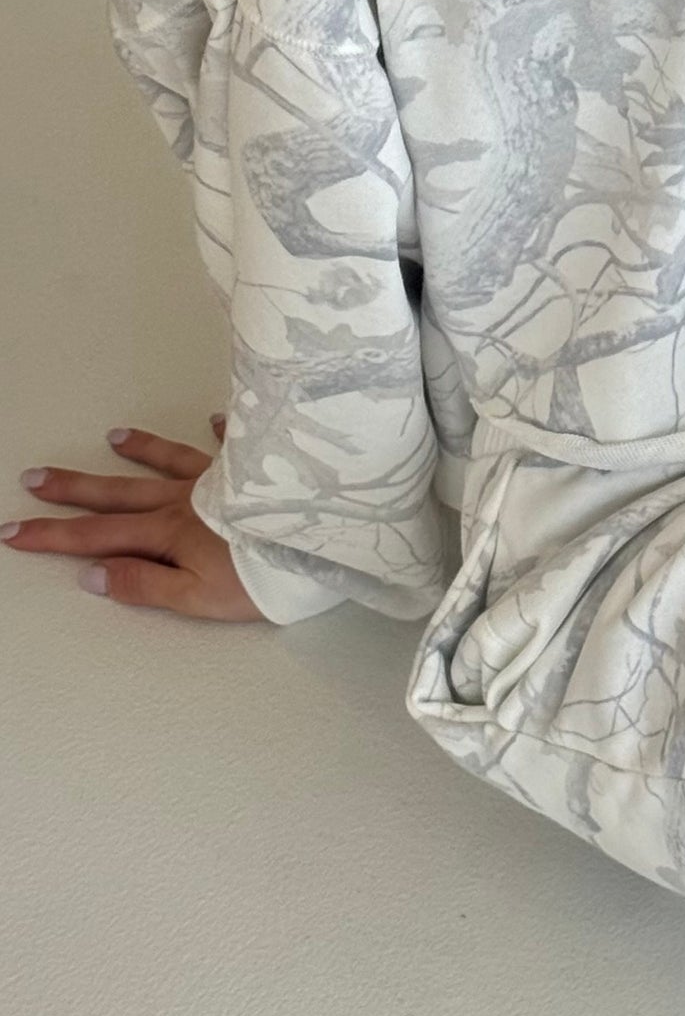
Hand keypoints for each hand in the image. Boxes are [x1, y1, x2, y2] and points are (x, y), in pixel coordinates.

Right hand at [3, 416, 267, 620]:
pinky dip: (219, 432)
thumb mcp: (197, 596)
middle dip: (74, 489)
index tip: (13, 530)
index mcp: (167, 533)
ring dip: (141, 450)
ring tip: (113, 436)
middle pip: (120, 494)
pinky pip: (231, 445)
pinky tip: (213, 419)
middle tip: (34, 477)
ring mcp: (220, 479)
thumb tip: (90, 575)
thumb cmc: (261, 577)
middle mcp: (186, 499)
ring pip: (169, 461)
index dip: (53, 536)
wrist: (323, 537)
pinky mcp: (255, 469)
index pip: (98, 536)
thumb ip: (143, 584)